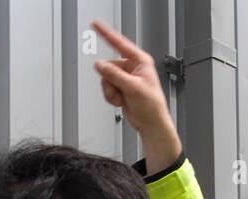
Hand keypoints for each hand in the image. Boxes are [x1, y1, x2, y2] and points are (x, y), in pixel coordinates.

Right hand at [91, 18, 181, 174]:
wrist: (151, 123)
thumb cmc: (151, 105)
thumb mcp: (132, 87)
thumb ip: (114, 74)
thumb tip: (100, 65)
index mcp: (140, 61)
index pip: (120, 44)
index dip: (107, 34)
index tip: (96, 25)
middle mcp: (132, 68)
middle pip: (109, 65)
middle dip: (110, 80)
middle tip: (118, 89)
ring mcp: (125, 78)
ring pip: (106, 78)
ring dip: (110, 90)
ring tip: (120, 97)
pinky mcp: (120, 88)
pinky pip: (107, 87)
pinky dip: (110, 96)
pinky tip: (120, 101)